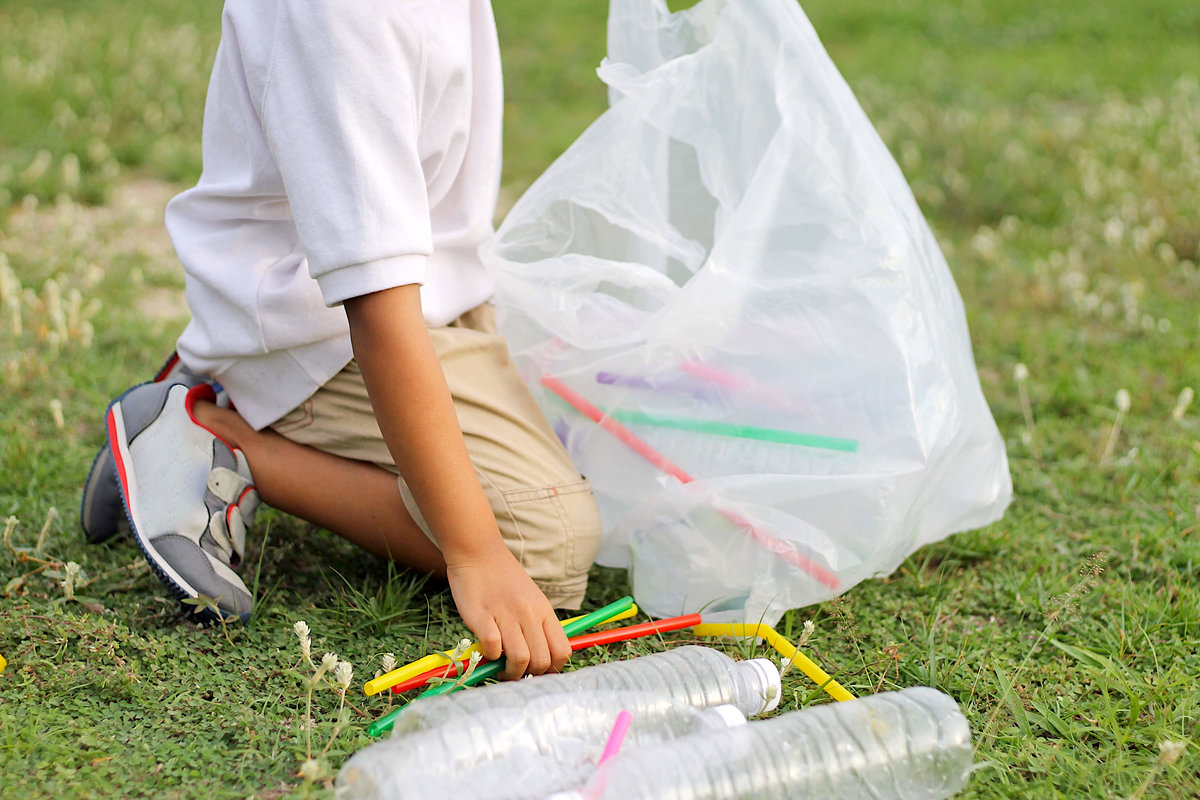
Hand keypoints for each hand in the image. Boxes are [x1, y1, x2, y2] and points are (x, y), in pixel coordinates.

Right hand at [446, 544, 570, 679]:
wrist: (479, 552)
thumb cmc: (504, 580)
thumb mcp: (532, 599)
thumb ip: (538, 625)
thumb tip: (539, 659)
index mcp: (544, 612)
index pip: (562, 651)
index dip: (552, 669)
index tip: (537, 671)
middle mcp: (529, 614)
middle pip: (542, 660)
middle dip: (529, 675)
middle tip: (516, 671)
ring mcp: (506, 615)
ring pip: (521, 658)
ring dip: (510, 672)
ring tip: (501, 668)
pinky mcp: (482, 616)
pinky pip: (493, 647)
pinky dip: (491, 656)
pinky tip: (487, 650)